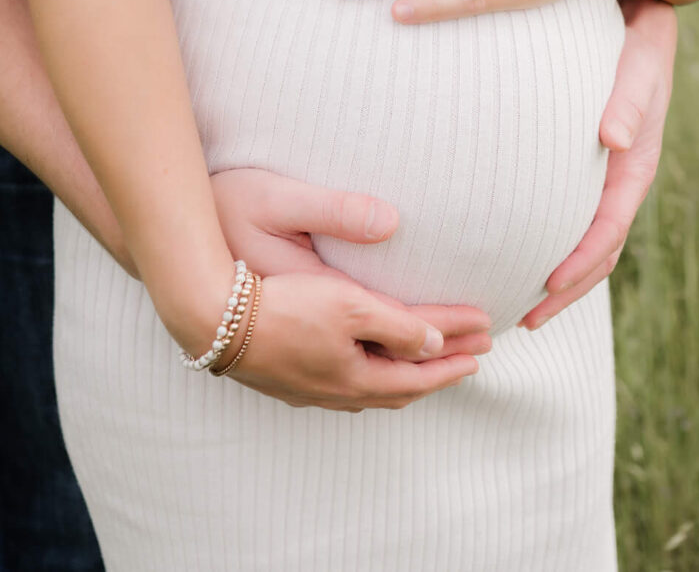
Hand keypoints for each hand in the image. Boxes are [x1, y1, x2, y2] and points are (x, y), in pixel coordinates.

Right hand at [228, 272, 484, 411]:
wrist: (213, 316)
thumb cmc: (283, 304)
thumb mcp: (351, 307)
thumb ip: (398, 327)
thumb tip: (435, 344)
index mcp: (355, 379)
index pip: (420, 375)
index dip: (455, 358)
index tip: (485, 342)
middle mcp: (334, 393)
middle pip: (400, 389)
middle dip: (438, 369)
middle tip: (470, 354)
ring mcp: (309, 389)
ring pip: (372, 389)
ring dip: (406, 372)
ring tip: (427, 362)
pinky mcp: (287, 377)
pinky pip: (346, 381)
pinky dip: (374, 371)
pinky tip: (366, 362)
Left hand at [522, 0, 674, 329]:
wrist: (636, 10)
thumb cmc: (637, 34)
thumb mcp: (641, 59)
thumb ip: (629, 97)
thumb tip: (611, 140)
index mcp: (636, 164)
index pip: (609, 229)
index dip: (580, 264)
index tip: (546, 287)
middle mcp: (620, 178)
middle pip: (598, 252)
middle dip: (565, 290)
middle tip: (523, 320)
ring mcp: (602, 175)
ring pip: (584, 240)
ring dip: (557, 277)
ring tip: (518, 305)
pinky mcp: (581, 164)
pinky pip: (567, 212)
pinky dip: (544, 239)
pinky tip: (509, 248)